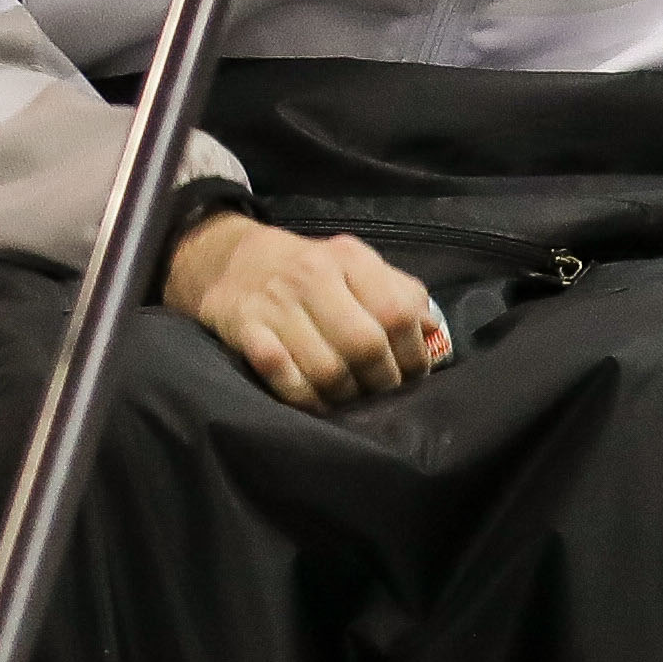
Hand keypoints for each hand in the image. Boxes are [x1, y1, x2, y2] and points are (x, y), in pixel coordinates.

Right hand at [163, 208, 448, 411]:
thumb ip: (398, 292)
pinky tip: (317, 402)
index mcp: (349, 258)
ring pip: (327, 369)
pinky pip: (284, 378)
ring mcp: (276, 304)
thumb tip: (431, 331)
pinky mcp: (245, 330)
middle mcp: (313, 276)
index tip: (413, 376)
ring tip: (350, 401)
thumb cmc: (308, 270)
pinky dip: (306, 399)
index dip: (412, 354)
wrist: (231, 259)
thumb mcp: (355, 266)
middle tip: (380, 395)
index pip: (397, 312)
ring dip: (345, 397)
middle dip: (381, 382)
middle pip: (365, 345)